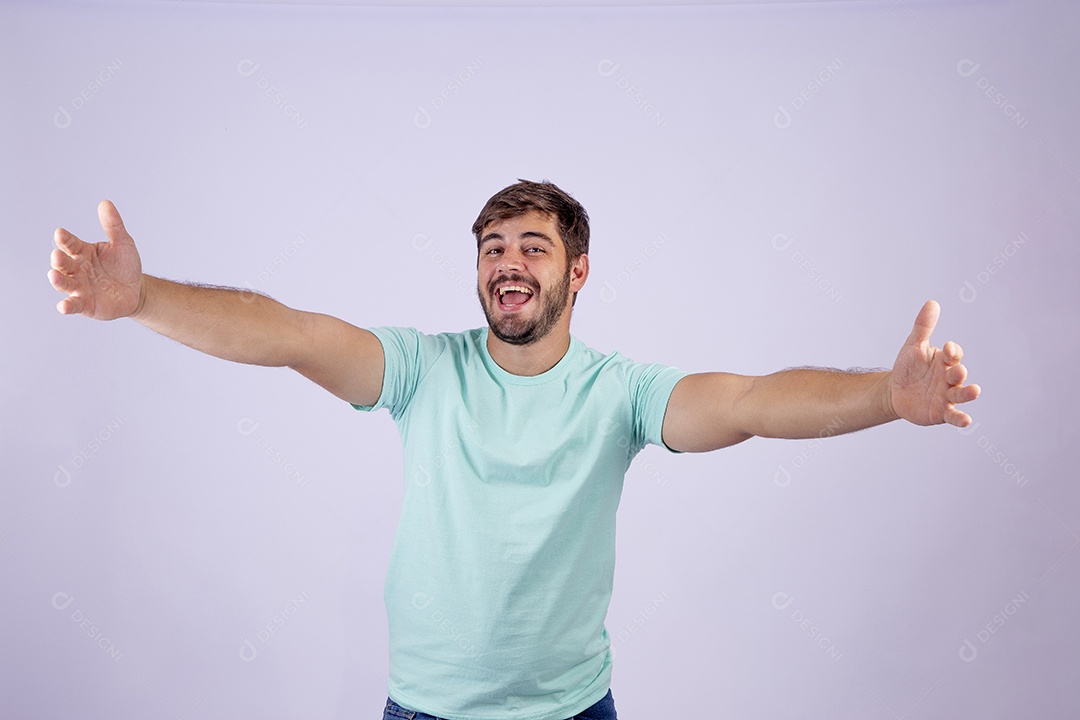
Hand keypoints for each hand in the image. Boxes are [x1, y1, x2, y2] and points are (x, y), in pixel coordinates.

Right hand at [49, 200, 143, 319]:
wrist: (136, 290)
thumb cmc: (125, 265)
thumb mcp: (123, 244)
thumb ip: (113, 226)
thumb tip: (106, 203)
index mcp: (82, 251)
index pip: (70, 243)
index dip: (65, 239)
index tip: (60, 233)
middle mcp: (76, 269)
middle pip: (63, 263)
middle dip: (59, 260)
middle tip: (57, 256)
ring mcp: (79, 287)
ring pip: (64, 283)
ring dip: (58, 280)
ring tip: (54, 275)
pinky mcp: (84, 304)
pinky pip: (73, 305)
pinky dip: (67, 306)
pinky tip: (64, 306)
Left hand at [889, 300, 980, 426]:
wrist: (896, 392)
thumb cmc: (908, 367)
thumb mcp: (913, 347)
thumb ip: (923, 327)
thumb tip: (932, 302)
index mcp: (944, 361)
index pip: (953, 354)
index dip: (952, 351)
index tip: (947, 348)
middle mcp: (950, 378)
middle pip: (959, 374)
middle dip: (958, 372)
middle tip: (957, 371)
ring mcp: (947, 396)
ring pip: (961, 394)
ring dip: (969, 393)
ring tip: (975, 391)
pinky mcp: (942, 412)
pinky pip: (954, 416)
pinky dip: (961, 418)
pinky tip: (966, 421)